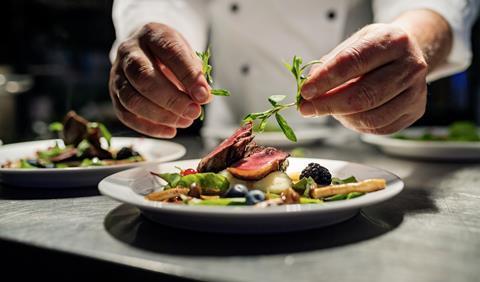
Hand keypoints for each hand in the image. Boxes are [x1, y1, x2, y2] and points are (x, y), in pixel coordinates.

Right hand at [109, 23, 210, 137]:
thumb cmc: (171, 56)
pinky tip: (170, 131)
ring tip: (185, 121)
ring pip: (132, 99)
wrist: (147, 51)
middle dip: (172, 99)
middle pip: (144, 78)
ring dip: (161, 115)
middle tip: (194, 112)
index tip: (204, 95)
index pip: (169, 52)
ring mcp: (117, 73)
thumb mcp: (187, 55)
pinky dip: (149, 127)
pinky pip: (126, 115)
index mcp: (152, 34)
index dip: (188, 75)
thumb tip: (202, 98)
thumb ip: (194, 73)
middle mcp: (129, 51)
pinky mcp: (114, 94)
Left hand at [299, 23, 427, 133]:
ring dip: (341, 117)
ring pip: (371, 117)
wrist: (409, 53)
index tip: (305, 91)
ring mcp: (416, 91)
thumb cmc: (377, 49)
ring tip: (327, 109)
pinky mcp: (415, 111)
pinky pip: (379, 128)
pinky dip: (355, 125)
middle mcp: (410, 65)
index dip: (326, 79)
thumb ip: (331, 63)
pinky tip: (346, 115)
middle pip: (363, 95)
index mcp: (393, 41)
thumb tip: (309, 85)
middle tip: (306, 108)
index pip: (353, 62)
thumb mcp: (354, 43)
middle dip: (328, 105)